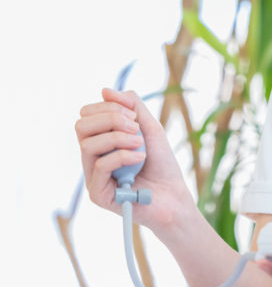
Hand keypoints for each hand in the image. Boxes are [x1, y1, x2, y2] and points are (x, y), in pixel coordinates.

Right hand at [75, 88, 195, 234]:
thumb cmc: (162, 164)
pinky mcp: (97, 194)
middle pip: (81, 126)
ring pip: (88, 145)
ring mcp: (92, 176)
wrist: (174, 196)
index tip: (134, 116)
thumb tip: (104, 90)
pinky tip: (140, 158)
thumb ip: (131, 107)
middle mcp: (91, 158)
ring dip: (119, 138)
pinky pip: (100, 166)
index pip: (86, 115)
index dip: (109, 108)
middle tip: (136, 128)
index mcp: (100, 141)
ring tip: (141, 145)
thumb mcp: (150, 128)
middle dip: (111, 120)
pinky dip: (123, 156)